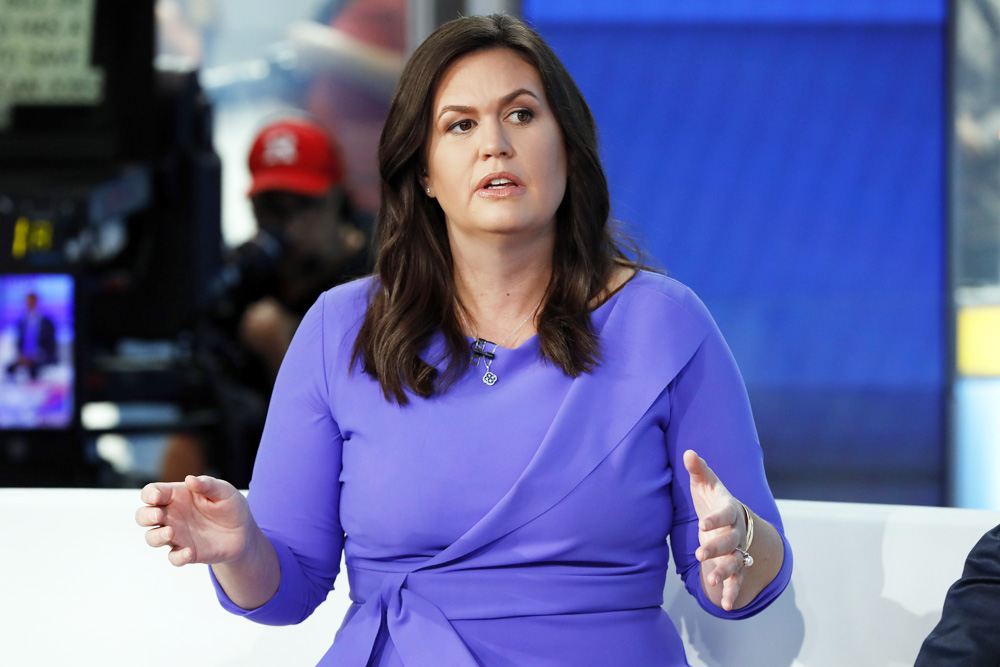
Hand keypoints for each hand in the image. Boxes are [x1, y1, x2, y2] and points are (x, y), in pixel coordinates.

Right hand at [136, 475, 252, 566]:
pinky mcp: (186, 552)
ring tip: (171, 532)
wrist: (243, 533)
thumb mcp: (224, 491)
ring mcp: (176, 535)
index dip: (149, 494)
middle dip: (145, 516)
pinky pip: (173, 557)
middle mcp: (171, 516)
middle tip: (159, 516)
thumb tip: (190, 479)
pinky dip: (178, 556)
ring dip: (156, 536)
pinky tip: (189, 552)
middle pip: (143, 516)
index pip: (152, 492)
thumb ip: (207, 484)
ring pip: (152, 538)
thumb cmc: (229, 506)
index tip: (157, 497)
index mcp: (176, 496)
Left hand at [683, 449, 748, 610]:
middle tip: (699, 554)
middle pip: (729, 541)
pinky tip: (727, 605)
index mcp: (730, 510)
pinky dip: (733, 591)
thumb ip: (698, 469)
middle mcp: (736, 531)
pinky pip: (737, 579)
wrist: (734, 518)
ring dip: (725, 572)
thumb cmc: (714, 498)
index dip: (714, 519)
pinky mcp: (735, 563)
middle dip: (715, 548)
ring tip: (713, 582)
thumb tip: (688, 452)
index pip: (723, 514)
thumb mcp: (706, 483)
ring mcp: (737, 549)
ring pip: (735, 561)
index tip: (702, 524)